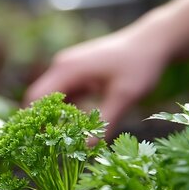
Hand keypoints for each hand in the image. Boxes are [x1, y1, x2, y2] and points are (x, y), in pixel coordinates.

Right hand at [24, 29, 169, 133]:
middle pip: (41, 99)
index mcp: (67, 69)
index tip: (42, 143)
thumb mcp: (125, 96)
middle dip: (46, 122)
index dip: (35, 121)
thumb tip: (87, 149)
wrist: (153, 40)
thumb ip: (105, 122)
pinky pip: (67, 95)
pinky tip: (84, 125)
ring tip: (71, 139)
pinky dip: (71, 110)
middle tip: (55, 147)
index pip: (36, 98)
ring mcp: (69, 68)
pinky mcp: (78, 72)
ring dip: (60, 118)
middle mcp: (62, 66)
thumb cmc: (140, 64)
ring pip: (55, 99)